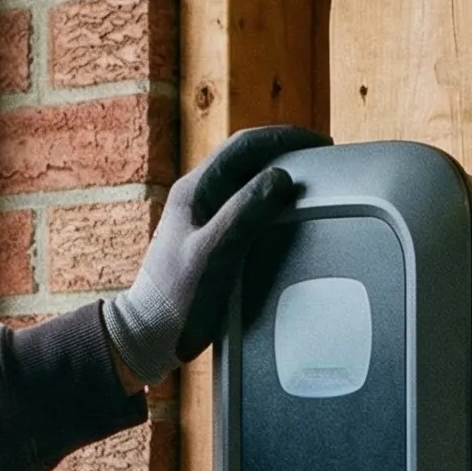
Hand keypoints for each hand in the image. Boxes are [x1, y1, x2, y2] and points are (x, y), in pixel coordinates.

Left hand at [101, 124, 330, 383]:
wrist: (150, 332)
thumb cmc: (177, 298)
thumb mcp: (214, 254)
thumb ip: (244, 213)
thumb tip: (280, 178)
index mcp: (194, 190)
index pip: (243, 146)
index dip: (284, 138)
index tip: (319, 143)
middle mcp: (195, 195)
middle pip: (244, 156)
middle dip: (284, 149)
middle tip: (321, 155)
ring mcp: (199, 214)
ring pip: (242, 178)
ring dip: (276, 170)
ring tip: (309, 177)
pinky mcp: (205, 235)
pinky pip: (241, 203)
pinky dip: (267, 197)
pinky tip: (284, 210)